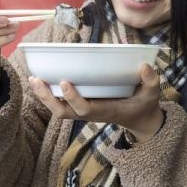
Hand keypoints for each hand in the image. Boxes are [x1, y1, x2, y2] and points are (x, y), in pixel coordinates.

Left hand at [28, 63, 163, 142]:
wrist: (140, 120)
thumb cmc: (144, 105)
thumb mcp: (152, 94)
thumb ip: (151, 81)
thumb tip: (145, 66)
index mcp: (106, 110)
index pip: (85, 108)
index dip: (73, 97)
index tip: (65, 81)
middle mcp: (91, 112)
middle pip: (63, 112)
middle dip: (47, 98)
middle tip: (36, 80)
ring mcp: (85, 111)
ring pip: (59, 109)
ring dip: (44, 96)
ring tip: (33, 79)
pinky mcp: (82, 106)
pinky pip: (62, 104)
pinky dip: (49, 94)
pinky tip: (41, 80)